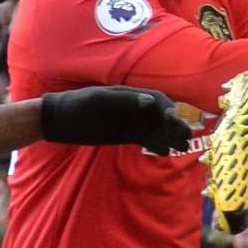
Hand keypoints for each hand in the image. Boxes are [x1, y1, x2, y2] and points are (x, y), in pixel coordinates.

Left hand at [40, 86, 196, 153]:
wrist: (61, 120)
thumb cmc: (79, 105)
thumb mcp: (100, 100)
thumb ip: (125, 100)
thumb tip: (148, 102)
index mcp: (132, 95)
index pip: (158, 100)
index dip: (168, 109)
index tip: (173, 119)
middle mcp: (137, 108)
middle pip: (163, 116)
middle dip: (176, 125)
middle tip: (187, 137)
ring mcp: (133, 122)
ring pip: (159, 130)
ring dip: (172, 137)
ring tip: (182, 147)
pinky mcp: (128, 135)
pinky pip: (148, 140)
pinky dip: (158, 145)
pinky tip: (166, 152)